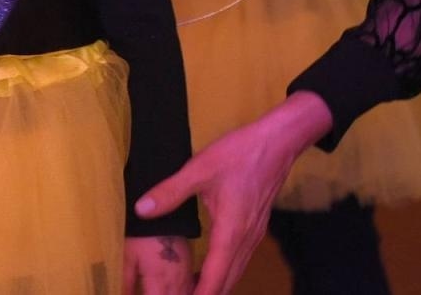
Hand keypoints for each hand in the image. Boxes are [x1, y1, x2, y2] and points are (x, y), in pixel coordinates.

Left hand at [136, 93, 332, 294]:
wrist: (278, 142)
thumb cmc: (239, 154)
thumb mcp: (200, 169)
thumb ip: (170, 191)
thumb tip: (141, 210)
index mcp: (231, 232)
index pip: (215, 277)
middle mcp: (246, 240)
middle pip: (228, 280)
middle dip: (206, 293)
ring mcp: (255, 234)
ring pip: (236, 270)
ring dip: (217, 284)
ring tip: (192, 290)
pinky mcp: (257, 226)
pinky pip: (240, 258)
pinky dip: (225, 271)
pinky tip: (212, 267)